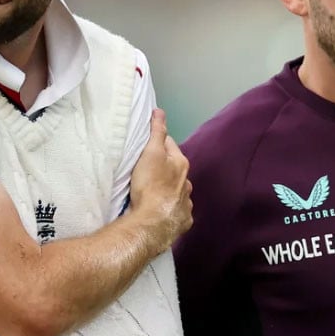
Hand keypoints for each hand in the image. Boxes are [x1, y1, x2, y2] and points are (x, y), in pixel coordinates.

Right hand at [129, 109, 191, 252]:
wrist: (152, 223)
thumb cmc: (150, 185)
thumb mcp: (150, 153)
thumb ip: (157, 133)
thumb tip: (160, 112)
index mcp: (181, 164)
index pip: (170, 145)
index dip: (158, 143)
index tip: (146, 146)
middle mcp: (187, 182)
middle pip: (175, 170)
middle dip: (165, 168)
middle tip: (147, 171)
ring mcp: (187, 203)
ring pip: (178, 191)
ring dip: (169, 190)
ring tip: (154, 193)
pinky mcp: (182, 221)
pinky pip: (177, 211)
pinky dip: (171, 209)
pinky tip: (161, 211)